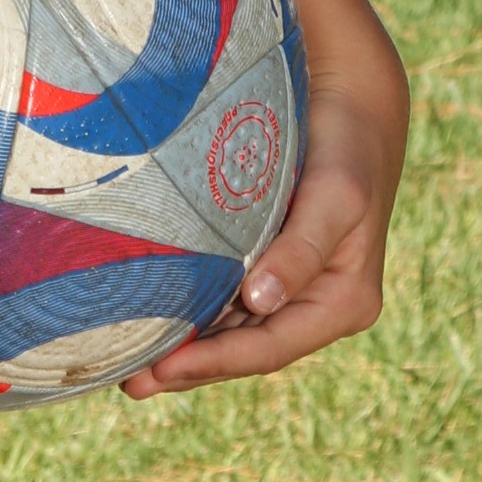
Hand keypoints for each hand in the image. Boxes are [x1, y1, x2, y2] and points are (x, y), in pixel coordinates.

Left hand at [120, 59, 405, 397]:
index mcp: (344, 302)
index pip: (271, 347)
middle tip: (128, 382)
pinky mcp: (270, 262)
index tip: (162, 369)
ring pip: (233, 329)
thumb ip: (300, 249)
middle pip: (246, 348)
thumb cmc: (346, 147)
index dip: (216, 362)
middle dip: (190, 368)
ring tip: (128, 364)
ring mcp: (292, 285)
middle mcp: (318, 303)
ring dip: (186, 347)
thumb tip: (261, 301)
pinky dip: (193, 313)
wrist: (353, 99)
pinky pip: (228, 299)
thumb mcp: (334, 196)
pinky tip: (153, 319)